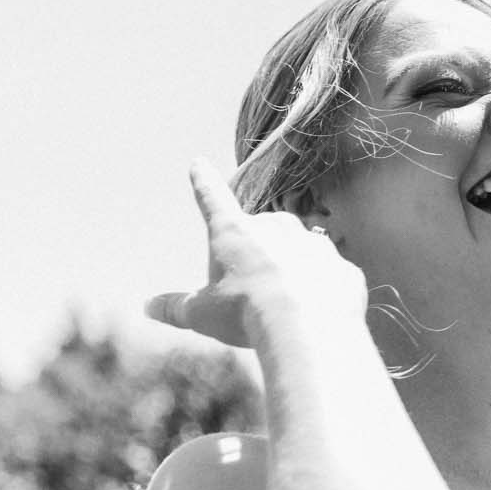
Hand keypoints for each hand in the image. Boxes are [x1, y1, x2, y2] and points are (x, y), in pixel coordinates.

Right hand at [145, 160, 365, 348]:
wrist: (309, 325)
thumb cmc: (246, 314)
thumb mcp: (202, 313)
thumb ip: (176, 307)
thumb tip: (148, 307)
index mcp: (234, 231)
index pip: (212, 199)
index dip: (203, 183)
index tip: (199, 163)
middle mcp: (277, 228)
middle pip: (262, 231)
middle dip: (258, 253)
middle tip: (253, 291)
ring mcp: (314, 244)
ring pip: (300, 251)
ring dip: (293, 270)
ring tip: (285, 304)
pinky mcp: (342, 267)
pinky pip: (329, 277)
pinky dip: (322, 291)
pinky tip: (315, 314)